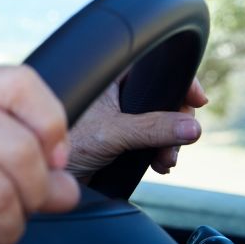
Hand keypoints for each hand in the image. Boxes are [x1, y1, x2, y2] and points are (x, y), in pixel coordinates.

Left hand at [67, 77, 207, 180]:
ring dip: (170, 142)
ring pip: (161, 123)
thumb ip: (153, 129)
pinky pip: (152, 141)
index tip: (198, 100)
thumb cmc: (65, 142)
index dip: (180, 81)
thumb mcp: (113, 133)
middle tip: (181, 141)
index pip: (156, 68)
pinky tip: (160, 165)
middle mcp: (116, 93)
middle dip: (178, 122)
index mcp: (111, 77)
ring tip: (165, 160)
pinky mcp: (119, 139)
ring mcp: (119, 117)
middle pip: (164, 99)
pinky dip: (160, 152)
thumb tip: (192, 127)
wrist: (46, 176)